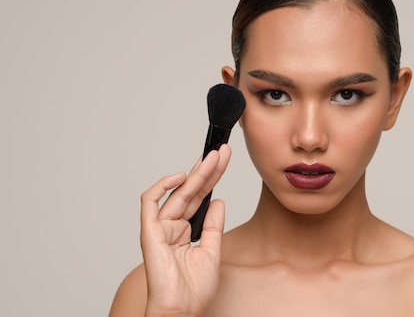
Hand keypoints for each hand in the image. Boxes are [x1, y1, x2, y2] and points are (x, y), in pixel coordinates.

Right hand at [139, 144, 230, 315]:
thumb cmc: (194, 288)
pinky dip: (162, 187)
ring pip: (178, 193)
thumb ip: (213, 225)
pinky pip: (149, 203)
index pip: (200, 197)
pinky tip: (180, 176)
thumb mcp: (212, 250)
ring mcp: (160, 228)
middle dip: (207, 170)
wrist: (182, 309)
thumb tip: (219, 201)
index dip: (212, 178)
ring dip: (195, 174)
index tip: (224, 161)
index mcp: (185, 230)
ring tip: (212, 158)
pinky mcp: (150, 232)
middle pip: (192, 191)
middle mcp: (172, 226)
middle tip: (222, 152)